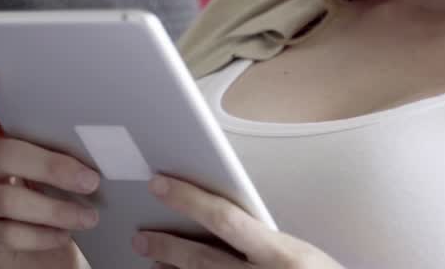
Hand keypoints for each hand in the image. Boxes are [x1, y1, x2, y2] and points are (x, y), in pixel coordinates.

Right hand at [0, 84, 100, 268]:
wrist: (33, 251)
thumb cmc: (43, 198)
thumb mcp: (47, 169)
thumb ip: (52, 147)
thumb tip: (91, 135)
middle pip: (6, 156)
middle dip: (53, 168)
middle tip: (89, 180)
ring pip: (8, 200)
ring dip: (56, 210)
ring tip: (87, 216)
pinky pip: (7, 234)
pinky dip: (42, 236)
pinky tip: (62, 234)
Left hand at [132, 174, 344, 268]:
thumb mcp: (302, 256)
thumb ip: (264, 241)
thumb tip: (217, 220)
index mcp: (283, 255)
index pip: (225, 218)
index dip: (188, 199)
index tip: (160, 185)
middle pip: (202, 259)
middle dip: (167, 246)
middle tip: (141, 237)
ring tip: (151, 260)